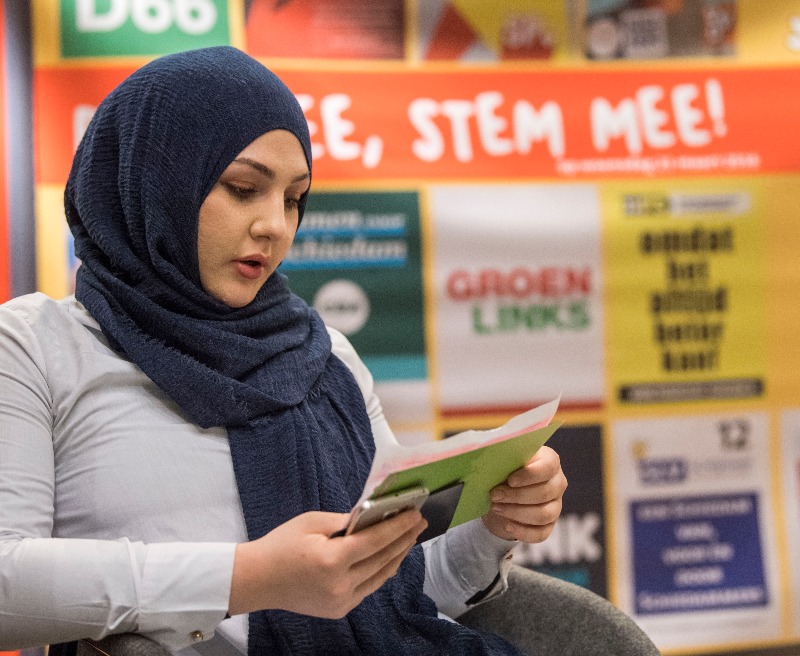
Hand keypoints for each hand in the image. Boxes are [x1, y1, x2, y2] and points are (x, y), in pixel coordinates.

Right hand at [228, 509, 426, 617]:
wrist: (257, 580)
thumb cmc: (281, 545)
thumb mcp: (311, 522)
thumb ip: (344, 521)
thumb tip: (372, 516)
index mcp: (331, 560)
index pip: (375, 541)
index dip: (398, 526)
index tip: (414, 514)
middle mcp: (340, 584)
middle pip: (382, 559)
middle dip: (404, 539)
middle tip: (419, 523)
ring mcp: (340, 601)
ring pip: (379, 576)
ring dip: (397, 556)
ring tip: (409, 538)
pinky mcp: (338, 609)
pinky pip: (368, 588)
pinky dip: (381, 571)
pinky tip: (390, 558)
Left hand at [481, 445, 566, 542]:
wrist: (500, 495)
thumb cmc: (503, 472)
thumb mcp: (503, 463)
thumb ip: (504, 461)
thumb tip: (492, 463)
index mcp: (550, 461)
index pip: (548, 466)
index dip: (529, 475)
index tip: (510, 480)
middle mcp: (558, 483)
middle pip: (545, 493)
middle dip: (516, 496)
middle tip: (495, 495)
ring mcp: (556, 505)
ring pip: (543, 514)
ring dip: (517, 513)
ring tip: (496, 508)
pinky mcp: (549, 524)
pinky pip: (541, 533)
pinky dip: (522, 531)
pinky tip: (507, 526)